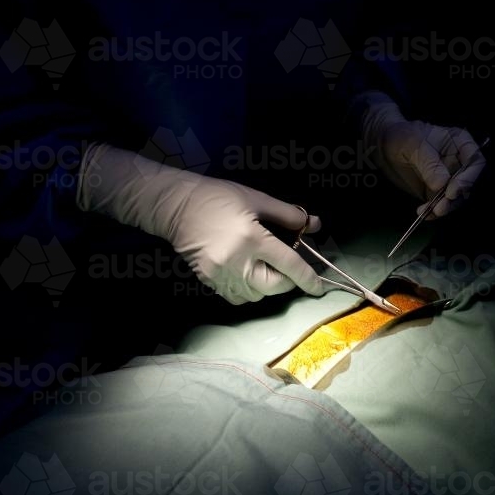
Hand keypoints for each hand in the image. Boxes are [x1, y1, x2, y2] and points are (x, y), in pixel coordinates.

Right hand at [77, 144, 323, 304]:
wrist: (176, 206)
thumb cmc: (219, 197)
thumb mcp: (257, 199)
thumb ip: (288, 215)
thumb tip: (314, 225)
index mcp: (252, 238)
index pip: (289, 265)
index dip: (308, 278)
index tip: (319, 288)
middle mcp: (237, 261)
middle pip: (273, 286)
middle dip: (287, 282)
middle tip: (287, 267)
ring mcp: (221, 274)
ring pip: (256, 295)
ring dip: (268, 287)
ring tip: (266, 267)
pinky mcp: (209, 281)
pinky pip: (237, 297)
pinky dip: (248, 291)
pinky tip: (248, 274)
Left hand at [360, 93, 485, 218]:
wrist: (384, 146)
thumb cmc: (401, 136)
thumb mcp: (413, 144)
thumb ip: (428, 163)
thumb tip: (442, 184)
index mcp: (460, 143)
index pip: (476, 161)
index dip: (469, 177)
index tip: (453, 190)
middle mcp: (459, 162)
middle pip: (468, 183)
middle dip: (456, 198)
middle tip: (441, 207)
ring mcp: (449, 178)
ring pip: (457, 198)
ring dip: (445, 207)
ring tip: (430, 211)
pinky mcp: (437, 192)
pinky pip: (441, 204)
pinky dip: (434, 212)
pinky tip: (423, 213)